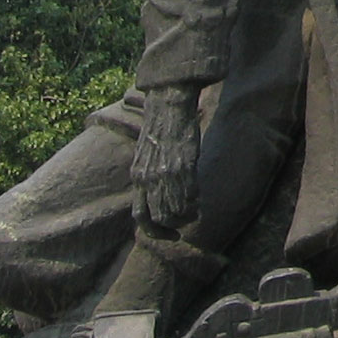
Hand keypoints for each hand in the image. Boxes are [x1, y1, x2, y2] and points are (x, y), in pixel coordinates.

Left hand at [130, 83, 202, 232]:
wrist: (168, 103)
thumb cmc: (160, 126)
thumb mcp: (145, 155)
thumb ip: (147, 174)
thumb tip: (155, 193)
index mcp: (137, 177)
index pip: (140, 217)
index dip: (155, 231)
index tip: (170, 233)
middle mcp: (146, 179)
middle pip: (158, 219)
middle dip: (174, 227)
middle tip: (187, 221)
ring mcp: (163, 173)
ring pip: (174, 210)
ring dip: (187, 215)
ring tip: (196, 209)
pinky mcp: (182, 164)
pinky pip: (189, 194)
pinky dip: (195, 201)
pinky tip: (200, 197)